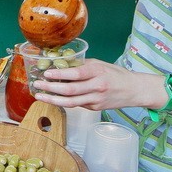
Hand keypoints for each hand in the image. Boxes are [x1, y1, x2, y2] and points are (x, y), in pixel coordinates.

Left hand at [31, 59, 150, 110]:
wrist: (134, 90)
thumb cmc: (115, 74)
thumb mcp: (100, 64)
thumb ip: (82, 65)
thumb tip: (61, 64)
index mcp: (98, 71)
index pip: (75, 73)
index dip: (59, 74)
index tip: (46, 73)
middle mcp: (97, 86)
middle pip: (70, 90)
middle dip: (50, 88)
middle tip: (37, 85)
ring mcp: (96, 99)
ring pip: (70, 102)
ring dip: (52, 99)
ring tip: (39, 96)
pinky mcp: (95, 108)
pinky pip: (76, 105)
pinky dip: (63, 102)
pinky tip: (53, 98)